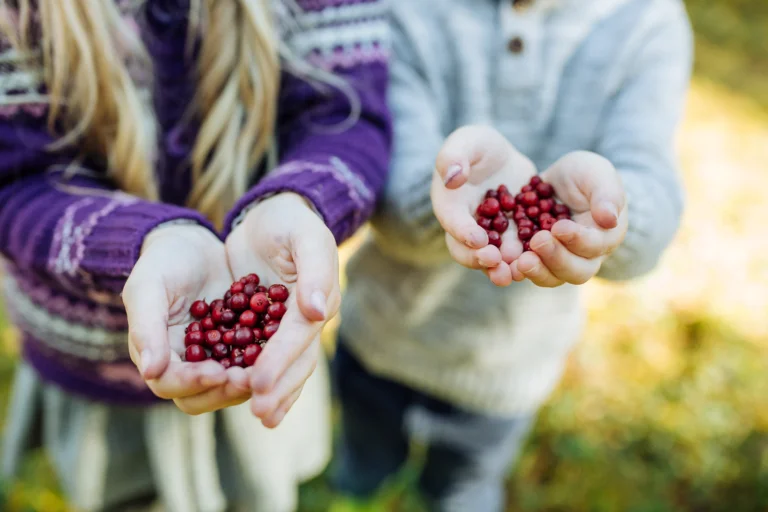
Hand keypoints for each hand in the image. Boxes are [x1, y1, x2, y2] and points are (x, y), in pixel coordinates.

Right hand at [123, 224, 251, 414]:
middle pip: (202, 397)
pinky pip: (254, 363)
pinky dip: (266, 364)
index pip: (170, 383)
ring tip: (268, 369)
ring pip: (230, 386)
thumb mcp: (148, 288)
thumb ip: (146, 327)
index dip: (192, 382)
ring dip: (248, 382)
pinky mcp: (242, 347)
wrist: (193, 245)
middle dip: (224, 390)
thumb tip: (150, 371)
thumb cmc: (163, 262)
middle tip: (248, 378)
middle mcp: (186, 366)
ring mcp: (216, 358)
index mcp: (158, 355)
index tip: (216, 373)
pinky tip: (283, 353)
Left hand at [225, 193, 339, 427]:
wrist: (271, 216)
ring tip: (260, 414)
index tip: (258, 383)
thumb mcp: (304, 234)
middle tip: (259, 410)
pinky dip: (258, 381)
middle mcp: (308, 320)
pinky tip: (243, 399)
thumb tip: (318, 310)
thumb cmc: (289, 222)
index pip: (299, 335)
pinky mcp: (268, 331)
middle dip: (279, 387)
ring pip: (287, 369)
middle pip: (298, 361)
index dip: (280, 360)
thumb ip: (314, 268)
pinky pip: (265, 361)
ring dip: (275, 393)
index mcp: (320, 298)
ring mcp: (289, 329)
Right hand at [431, 125, 535, 285]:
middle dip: (479, 259)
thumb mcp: (467, 141)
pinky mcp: (509, 239)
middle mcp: (465, 226)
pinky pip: (516, 253)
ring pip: (491, 258)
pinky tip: (539, 263)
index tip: (478, 239)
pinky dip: (524, 260)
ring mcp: (487, 236)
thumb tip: (452, 177)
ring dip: (502, 268)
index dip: (462, 231)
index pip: (451, 220)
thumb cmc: (478, 145)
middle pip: (465, 249)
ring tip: (515, 273)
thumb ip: (454, 155)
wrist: (501, 158)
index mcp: (449, 203)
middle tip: (496, 262)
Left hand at [509, 151, 627, 286]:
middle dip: (556, 259)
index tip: (559, 227)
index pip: (595, 246)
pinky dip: (517, 269)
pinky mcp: (536, 259)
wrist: (558, 182)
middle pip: (576, 271)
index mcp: (605, 236)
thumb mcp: (597, 174)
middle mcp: (586, 256)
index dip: (578, 239)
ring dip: (537, 271)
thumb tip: (610, 220)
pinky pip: (529, 271)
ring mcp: (560, 261)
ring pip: (552, 277)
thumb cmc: (585, 175)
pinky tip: (505, 262)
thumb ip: (607, 194)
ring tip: (521, 261)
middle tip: (537, 242)